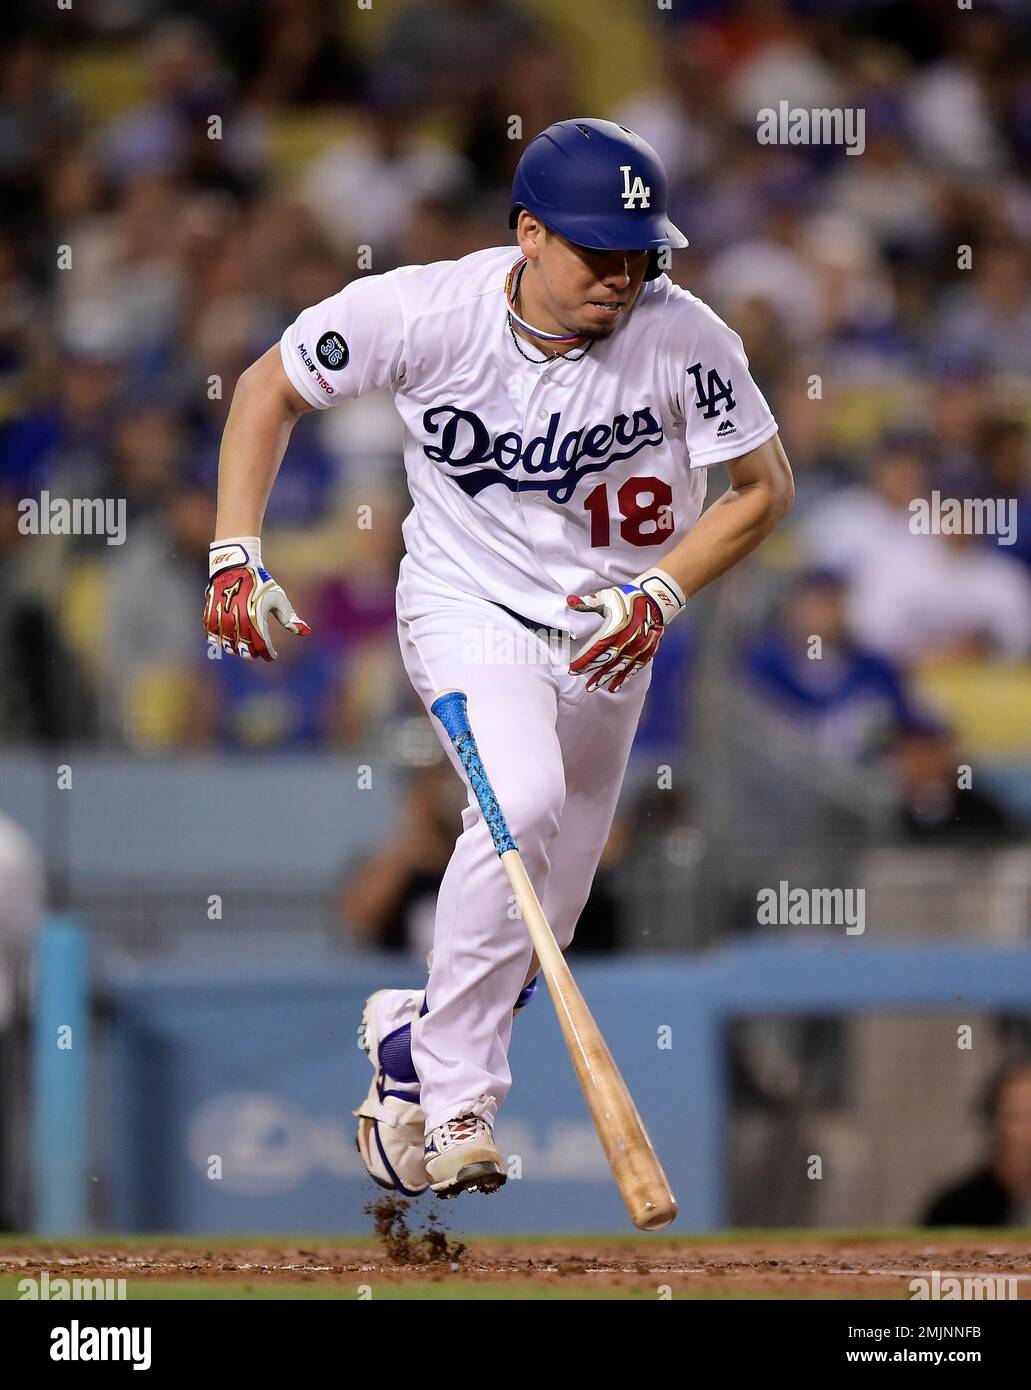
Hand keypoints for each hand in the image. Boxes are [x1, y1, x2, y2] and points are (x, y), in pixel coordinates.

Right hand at [203, 536, 309, 660]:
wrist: (235, 566)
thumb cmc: (261, 582)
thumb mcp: (279, 598)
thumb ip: (290, 618)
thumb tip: (305, 632)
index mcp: (255, 618)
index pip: (262, 647)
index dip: (268, 655)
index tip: (272, 655)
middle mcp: (237, 622)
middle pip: (245, 651)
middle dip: (253, 653)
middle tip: (258, 649)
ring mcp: (222, 619)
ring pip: (228, 647)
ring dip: (238, 649)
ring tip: (244, 643)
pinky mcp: (210, 616)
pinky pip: (213, 638)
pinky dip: (221, 641)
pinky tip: (229, 638)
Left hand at [566, 584, 663, 692]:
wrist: (656, 598)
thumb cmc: (628, 597)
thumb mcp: (607, 596)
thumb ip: (588, 602)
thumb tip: (569, 600)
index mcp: (616, 625)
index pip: (596, 647)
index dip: (584, 660)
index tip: (573, 669)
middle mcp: (628, 638)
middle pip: (608, 659)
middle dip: (594, 672)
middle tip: (584, 684)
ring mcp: (639, 645)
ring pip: (621, 666)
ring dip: (607, 678)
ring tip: (594, 687)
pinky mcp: (648, 649)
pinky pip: (635, 666)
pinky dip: (625, 677)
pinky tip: (614, 686)